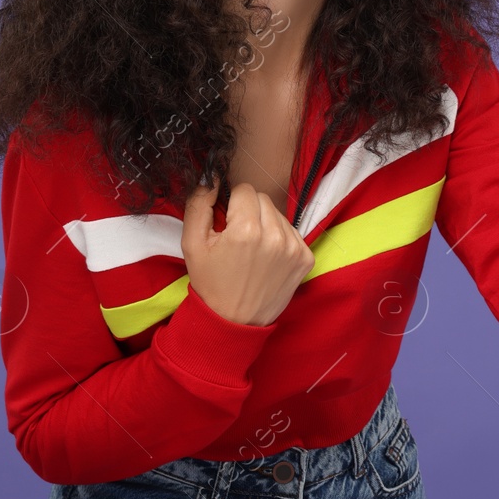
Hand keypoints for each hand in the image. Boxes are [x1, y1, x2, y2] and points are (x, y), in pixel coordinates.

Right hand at [181, 179, 316, 326]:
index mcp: (246, 231)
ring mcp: (294, 248)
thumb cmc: (210, 282)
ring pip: (279, 214)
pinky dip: (280, 238)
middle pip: (264, 199)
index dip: (232, 203)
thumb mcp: (192, 244)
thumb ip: (199, 203)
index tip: (226, 221)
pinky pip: (292, 231)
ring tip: (252, 248)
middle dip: (249, 210)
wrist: (234, 321)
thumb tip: (211, 176)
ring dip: (265, 223)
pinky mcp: (306, 258)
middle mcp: (275, 236)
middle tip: (237, 236)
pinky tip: (267, 257)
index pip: (245, 189)